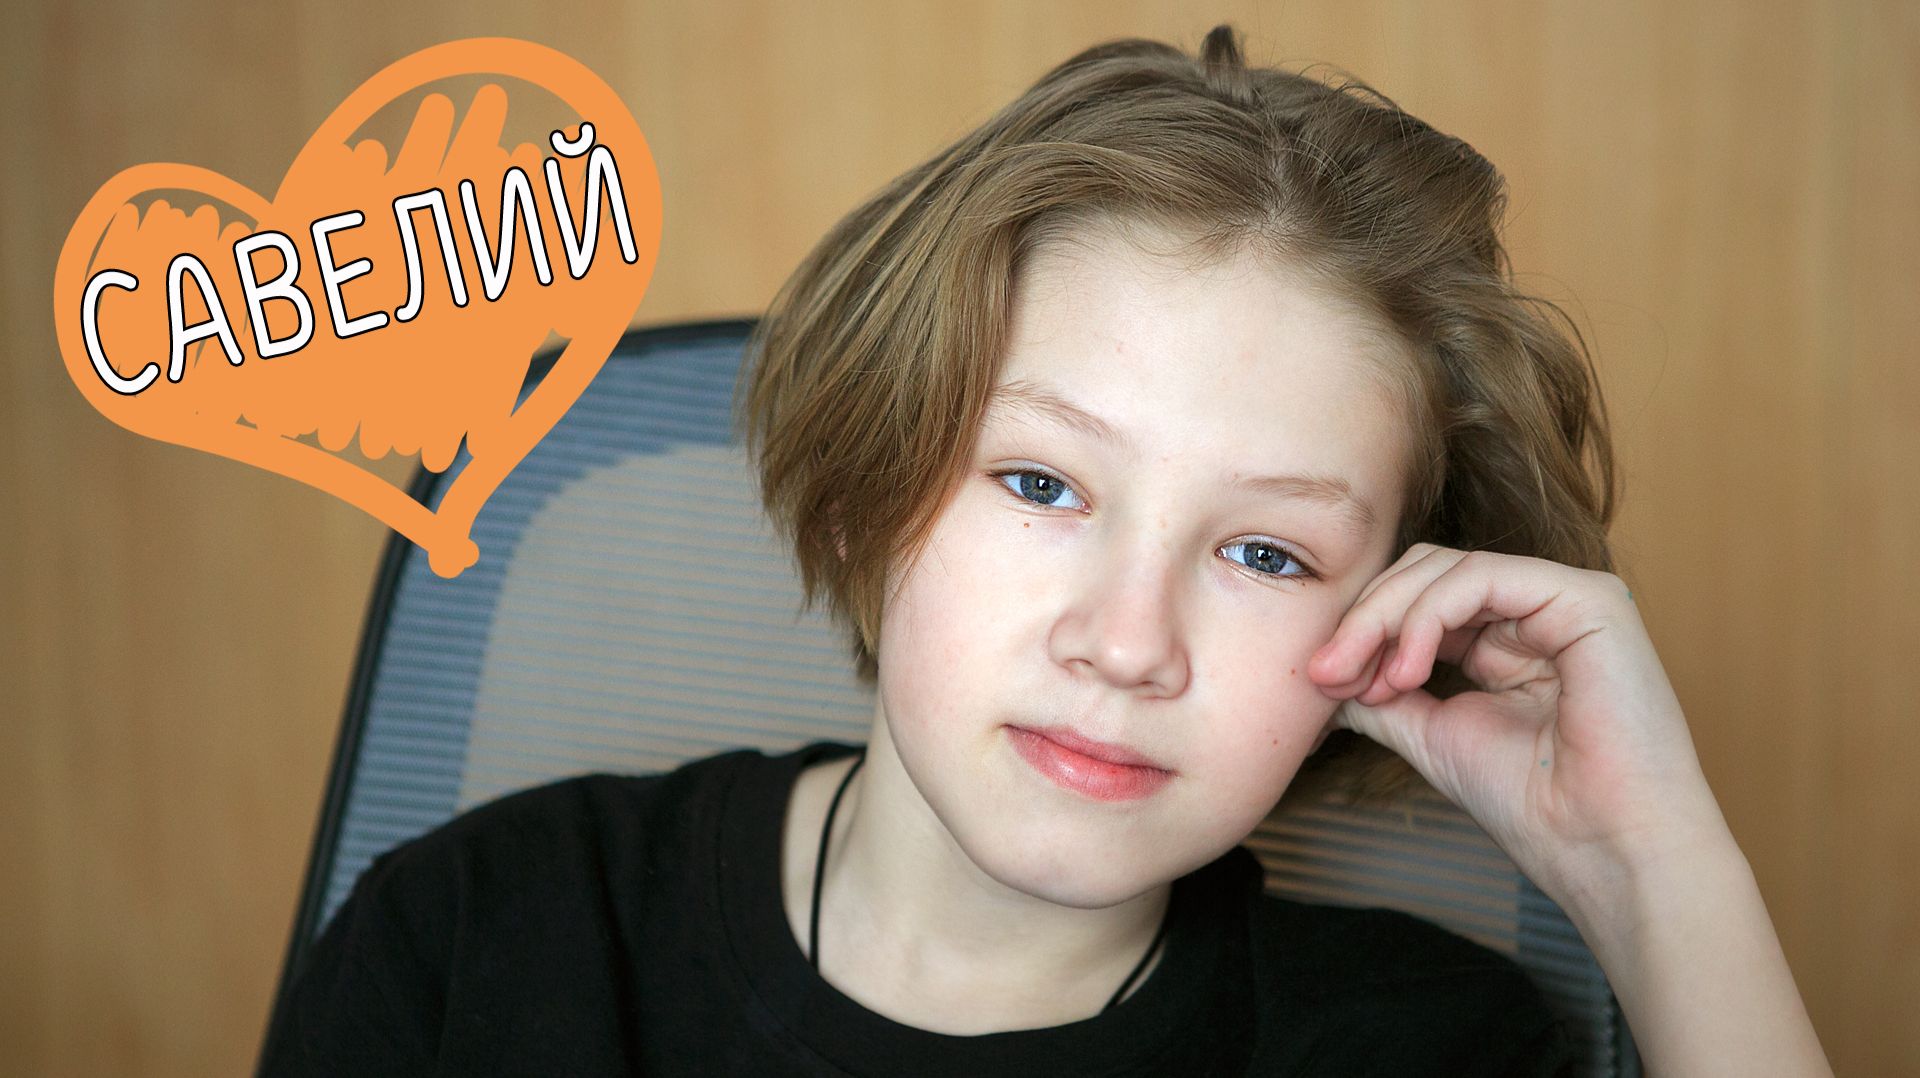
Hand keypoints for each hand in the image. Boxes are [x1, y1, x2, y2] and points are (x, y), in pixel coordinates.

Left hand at [1306, 543, 1732, 902]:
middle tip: (1325, 671)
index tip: (1319, 680)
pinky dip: (1429, 617)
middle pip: (1425, 572)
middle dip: (1364, 618)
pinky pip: (1482, 577)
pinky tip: (1408, 669)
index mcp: (1508, 639)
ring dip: (1387, 619)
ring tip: (1368, 679)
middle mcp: (1537, 611)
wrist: (1603, 850)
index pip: (1418, 598)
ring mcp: (1565, 598)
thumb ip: (1382, 693)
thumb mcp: (1431, 734)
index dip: (1362, 630)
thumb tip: (1322, 672)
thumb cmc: (1536, 806)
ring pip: (1445, 568)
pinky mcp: (1587, 599)